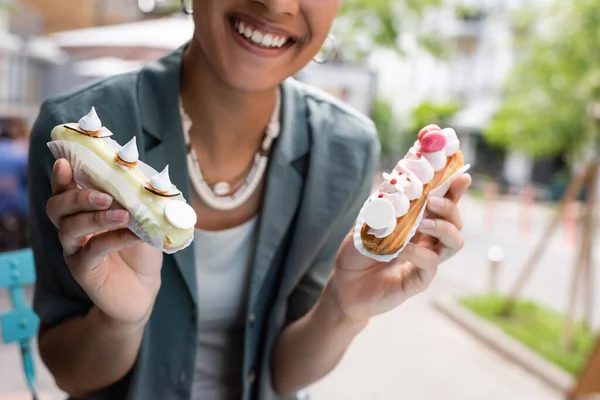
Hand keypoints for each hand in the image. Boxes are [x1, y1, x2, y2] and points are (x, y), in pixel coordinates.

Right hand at [45, 159, 162, 326]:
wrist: (144, 288)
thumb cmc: (140, 250)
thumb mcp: (145, 220)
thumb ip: (143, 200)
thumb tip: (157, 180)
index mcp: (83, 210)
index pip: (64, 189)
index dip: (61, 176)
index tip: (65, 162)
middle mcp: (73, 228)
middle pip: (57, 207)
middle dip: (77, 196)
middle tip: (105, 195)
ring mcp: (75, 250)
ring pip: (69, 228)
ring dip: (96, 217)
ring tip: (123, 214)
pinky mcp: (83, 270)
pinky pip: (92, 251)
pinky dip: (113, 238)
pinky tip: (133, 234)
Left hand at [328, 174, 471, 324]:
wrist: (344, 283)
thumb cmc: (358, 250)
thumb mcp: (368, 221)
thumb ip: (386, 204)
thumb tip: (401, 182)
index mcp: (419, 223)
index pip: (444, 204)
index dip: (455, 190)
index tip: (462, 177)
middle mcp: (427, 240)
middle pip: (455, 222)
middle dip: (450, 207)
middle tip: (432, 201)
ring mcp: (425, 260)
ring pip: (454, 243)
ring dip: (442, 228)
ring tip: (422, 223)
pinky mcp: (419, 280)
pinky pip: (430, 264)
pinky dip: (419, 253)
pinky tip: (402, 249)